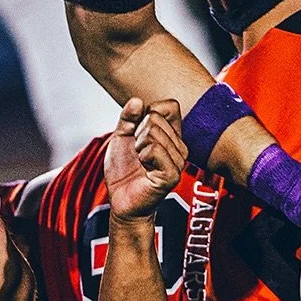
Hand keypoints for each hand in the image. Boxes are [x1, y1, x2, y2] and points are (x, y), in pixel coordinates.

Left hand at [104, 98, 186, 222]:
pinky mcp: (172, 174)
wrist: (121, 200)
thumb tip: (138, 101)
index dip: (148, 113)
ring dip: (138, 146)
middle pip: (155, 117)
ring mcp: (178, 160)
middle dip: (137, 133)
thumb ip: (128, 117)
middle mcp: (179, 146)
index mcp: (171, 135)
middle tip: (137, 152)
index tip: (138, 132)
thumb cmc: (124, 170)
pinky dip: (142, 156)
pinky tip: (144, 168)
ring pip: (154, 132)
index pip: (170, 105)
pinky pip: (154, 149)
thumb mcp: (121, 136)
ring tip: (140, 161)